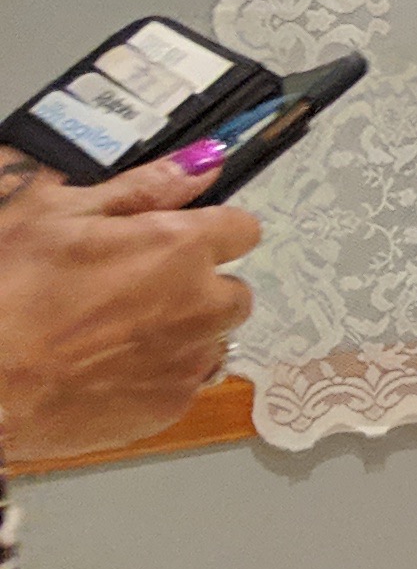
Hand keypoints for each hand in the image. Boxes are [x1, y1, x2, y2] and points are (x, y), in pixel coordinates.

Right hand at [0, 154, 263, 464]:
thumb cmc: (4, 291)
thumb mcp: (54, 214)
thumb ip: (143, 188)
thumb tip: (206, 161)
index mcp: (179, 248)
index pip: (242, 228)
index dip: (207, 232)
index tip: (172, 240)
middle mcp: (202, 304)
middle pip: (231, 289)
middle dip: (195, 287)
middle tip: (129, 290)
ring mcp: (190, 360)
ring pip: (212, 338)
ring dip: (181, 332)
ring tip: (112, 334)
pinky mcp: (171, 408)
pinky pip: (185, 382)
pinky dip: (158, 375)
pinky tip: (106, 370)